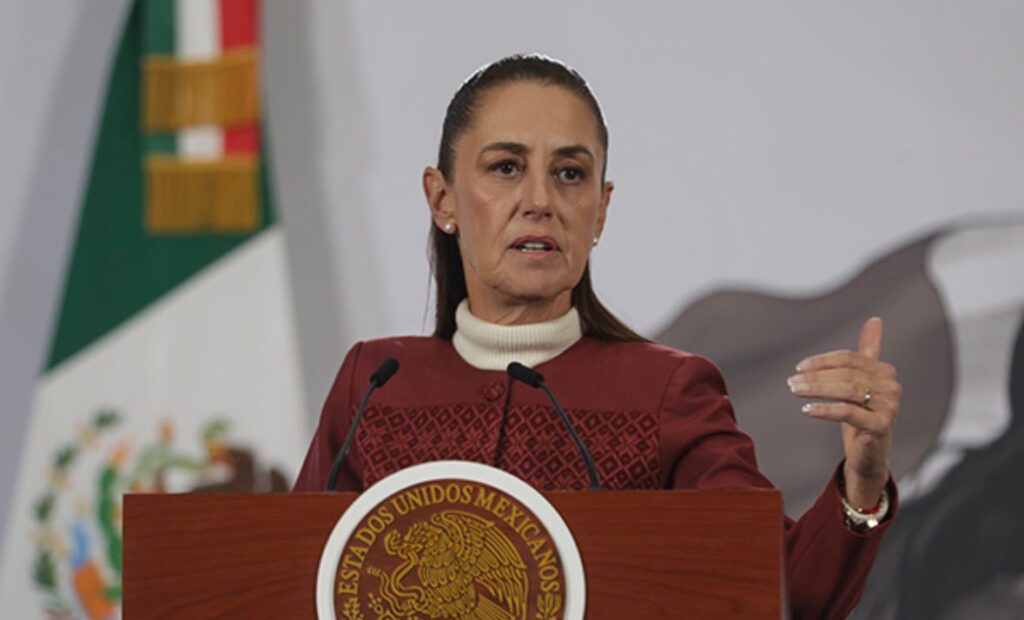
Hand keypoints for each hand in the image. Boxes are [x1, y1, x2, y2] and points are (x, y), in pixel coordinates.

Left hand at [788, 317, 900, 508]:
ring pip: (847, 391)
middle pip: (846, 374)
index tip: (799, 367)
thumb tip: (874, 320)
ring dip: (817, 389)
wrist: (870, 455)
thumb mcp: (861, 383)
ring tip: (795, 391)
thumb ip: (868, 352)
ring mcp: (889, 407)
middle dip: (815, 377)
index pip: (849, 358)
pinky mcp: (881, 426)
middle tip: (791, 381)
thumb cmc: (862, 416)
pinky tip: (807, 409)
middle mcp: (891, 387)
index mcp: (885, 372)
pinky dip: (825, 409)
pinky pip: (848, 412)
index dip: (822, 362)